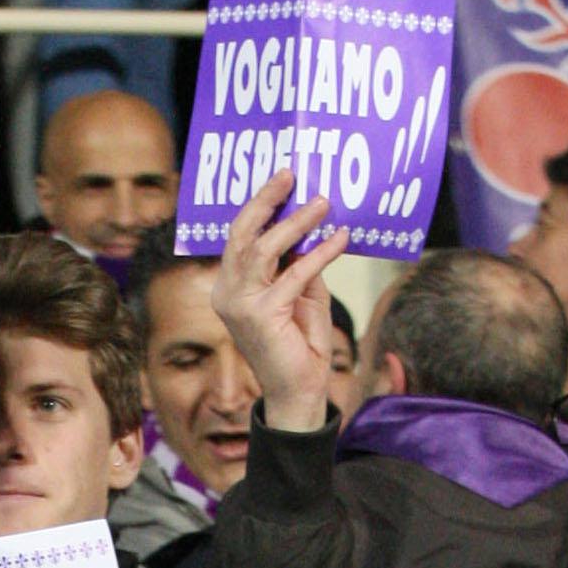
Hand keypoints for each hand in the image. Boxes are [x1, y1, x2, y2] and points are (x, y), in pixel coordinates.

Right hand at [213, 165, 350, 434]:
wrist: (299, 391)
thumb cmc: (299, 344)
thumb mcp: (301, 293)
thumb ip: (298, 262)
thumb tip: (310, 224)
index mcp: (230, 287)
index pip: (239, 237)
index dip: (259, 205)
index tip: (283, 180)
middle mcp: (227, 293)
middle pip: (242, 235)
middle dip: (266, 201)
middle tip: (291, 175)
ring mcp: (239, 306)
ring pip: (264, 249)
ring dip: (296, 223)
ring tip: (323, 203)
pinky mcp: (261, 316)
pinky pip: (294, 274)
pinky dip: (319, 253)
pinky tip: (340, 238)